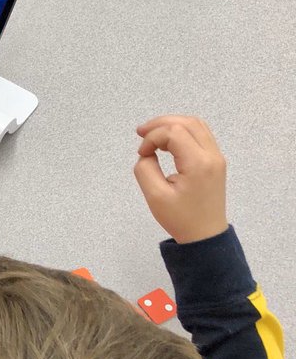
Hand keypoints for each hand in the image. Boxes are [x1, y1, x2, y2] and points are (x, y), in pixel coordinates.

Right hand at [133, 115, 228, 243]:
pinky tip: (168, 141)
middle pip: (186, 122)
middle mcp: (212, 155)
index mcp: (198, 163)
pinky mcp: (216, 161)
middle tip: (140, 133)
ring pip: (196, 124)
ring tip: (152, 134)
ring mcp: (217, 157)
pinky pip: (201, 134)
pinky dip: (182, 131)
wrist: (205, 235)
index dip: (152, 138)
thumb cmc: (180, 218)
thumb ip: (145, 168)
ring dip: (172, 124)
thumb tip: (147, 153)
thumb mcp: (155, 196)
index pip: (173, 133)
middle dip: (160, 124)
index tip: (142, 155)